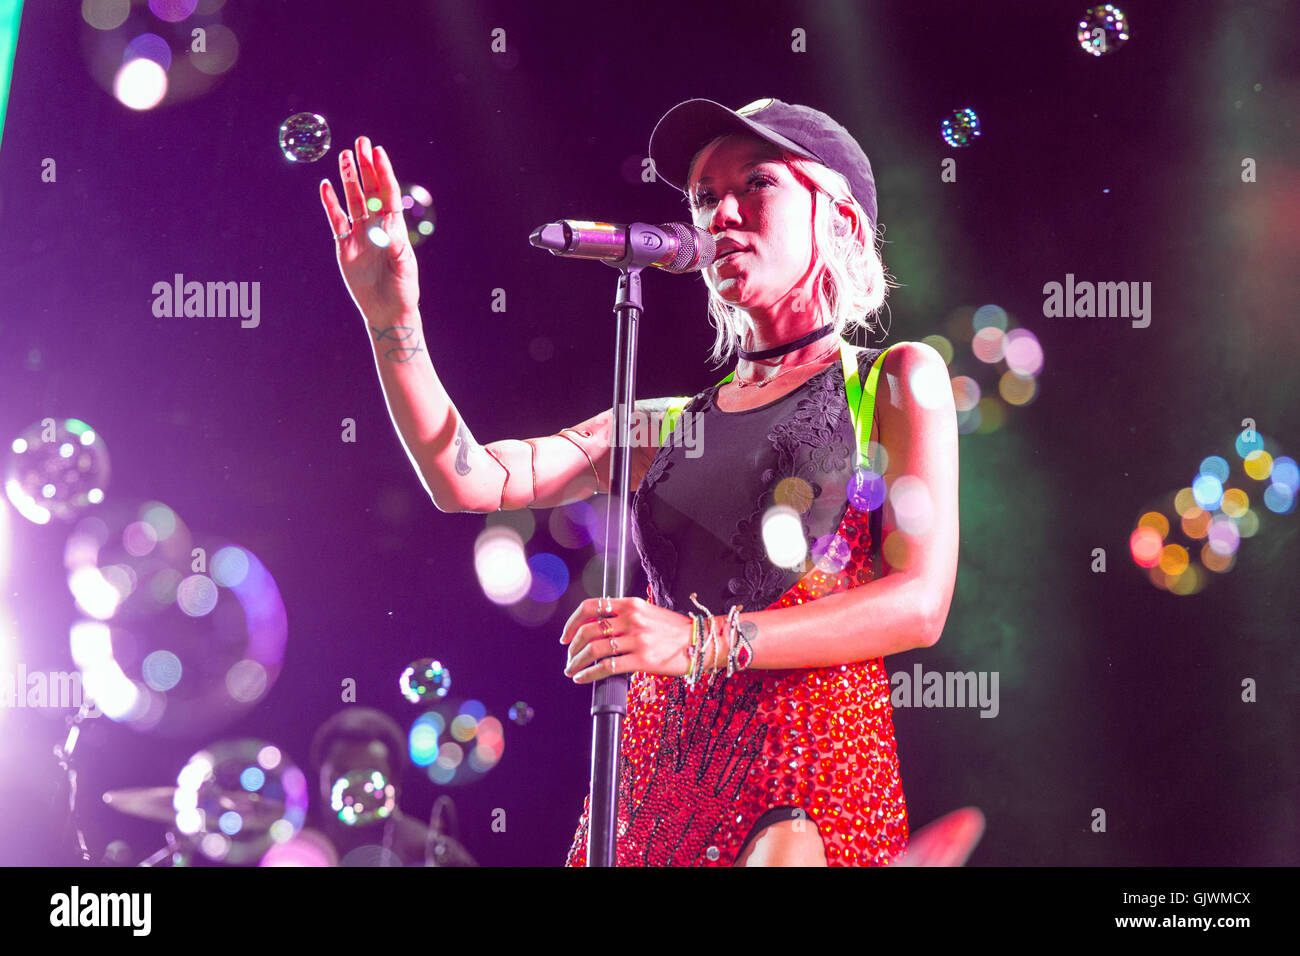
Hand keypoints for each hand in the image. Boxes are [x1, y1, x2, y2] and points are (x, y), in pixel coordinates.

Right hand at [320, 136, 421, 321]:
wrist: (388, 310)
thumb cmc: (403, 289)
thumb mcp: (404, 267)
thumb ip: (395, 246)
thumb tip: (384, 227)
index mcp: (395, 228)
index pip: (388, 193)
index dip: (383, 172)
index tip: (378, 151)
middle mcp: (377, 226)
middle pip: (370, 190)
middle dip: (365, 166)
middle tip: (361, 142)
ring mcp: (360, 234)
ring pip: (352, 200)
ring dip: (348, 179)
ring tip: (344, 156)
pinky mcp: (344, 245)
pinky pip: (336, 220)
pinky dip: (330, 203)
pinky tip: (325, 186)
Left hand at [560, 597, 703, 683]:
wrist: (701, 641)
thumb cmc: (675, 630)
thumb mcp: (648, 613)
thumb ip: (624, 616)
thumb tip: (598, 629)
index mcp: (631, 604)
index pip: (591, 607)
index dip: (572, 622)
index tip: (566, 636)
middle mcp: (631, 618)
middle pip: (588, 630)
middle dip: (572, 647)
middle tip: (569, 658)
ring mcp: (636, 639)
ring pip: (594, 650)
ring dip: (577, 662)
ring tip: (572, 670)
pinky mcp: (642, 659)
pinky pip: (607, 667)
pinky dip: (589, 674)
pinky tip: (583, 679)